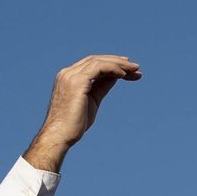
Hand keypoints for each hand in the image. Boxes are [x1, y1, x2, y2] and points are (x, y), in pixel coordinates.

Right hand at [23, 54, 141, 172]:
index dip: (111, 64)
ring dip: (118, 64)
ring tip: (134, 69)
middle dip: (117, 62)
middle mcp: (68, 73)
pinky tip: (124, 74)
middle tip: (136, 67)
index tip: (127, 69)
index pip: (92, 64)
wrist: (60, 135)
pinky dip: (112, 69)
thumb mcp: (93, 100)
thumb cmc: (75, 123)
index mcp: (69, 77)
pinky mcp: (77, 82)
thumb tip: (115, 77)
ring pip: (98, 62)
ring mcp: (71, 76)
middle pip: (96, 60)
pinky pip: (98, 68)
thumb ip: (102, 87)